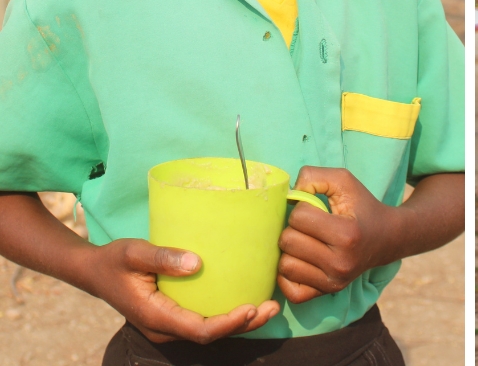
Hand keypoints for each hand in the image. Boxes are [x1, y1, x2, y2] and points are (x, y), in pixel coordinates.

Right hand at [87, 238, 279, 343]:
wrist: (95, 271)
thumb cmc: (114, 259)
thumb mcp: (134, 252)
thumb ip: (163, 257)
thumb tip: (197, 263)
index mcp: (155, 316)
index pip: (198, 330)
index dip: (227, 324)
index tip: (250, 308)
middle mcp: (164, 327)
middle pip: (209, 335)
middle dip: (243, 324)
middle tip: (273, 307)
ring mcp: (168, 324)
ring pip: (209, 331)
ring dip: (240, 322)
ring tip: (269, 307)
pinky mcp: (173, 316)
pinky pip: (203, 321)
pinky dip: (227, 315)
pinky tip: (247, 300)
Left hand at [277, 166, 396, 303]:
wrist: (386, 238)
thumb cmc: (362, 206)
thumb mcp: (344, 180)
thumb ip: (314, 175)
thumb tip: (288, 193)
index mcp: (346, 234)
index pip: (299, 217)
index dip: (303, 207)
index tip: (317, 208)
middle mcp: (340, 263)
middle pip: (288, 242)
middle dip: (295, 228)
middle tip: (312, 226)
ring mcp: (333, 282)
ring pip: (284, 266)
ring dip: (291, 250)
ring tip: (307, 242)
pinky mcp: (326, 293)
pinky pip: (289, 290)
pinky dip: (290, 274)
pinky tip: (302, 260)